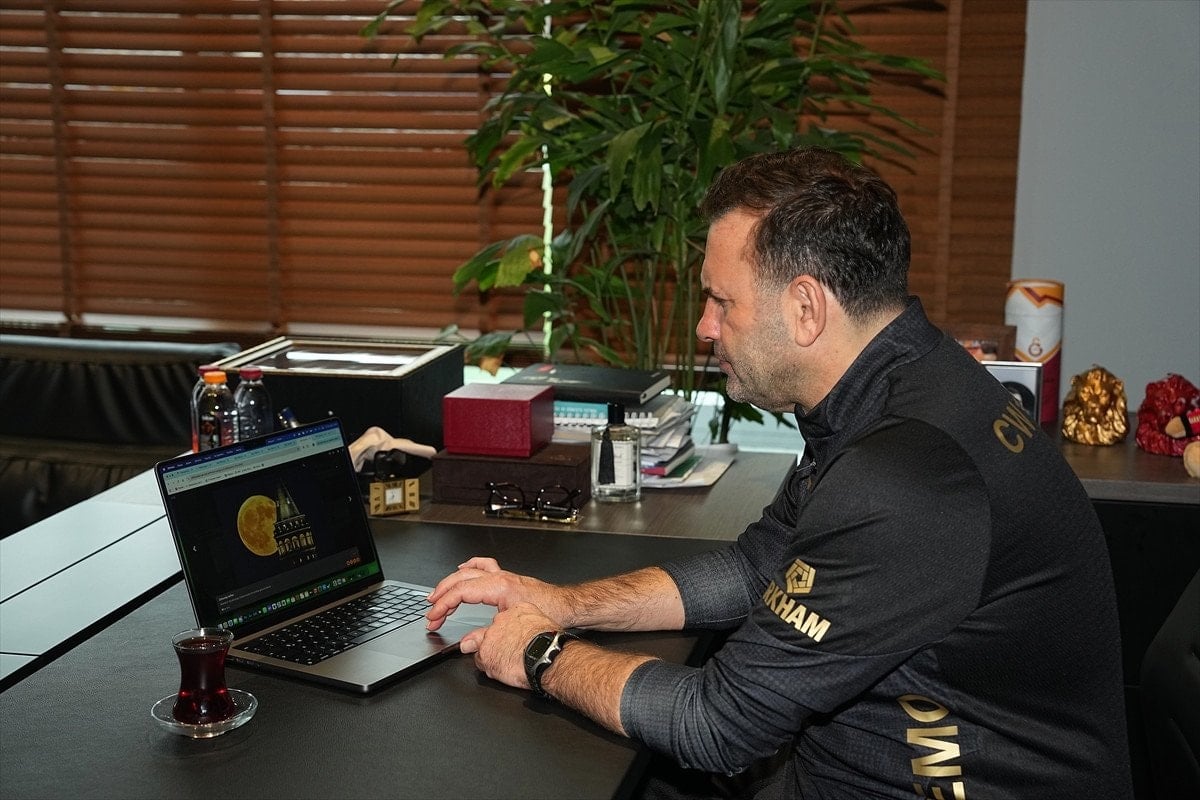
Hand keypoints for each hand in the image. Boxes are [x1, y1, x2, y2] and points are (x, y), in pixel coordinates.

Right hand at [425, 556, 564, 631]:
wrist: (569, 606)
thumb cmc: (551, 614)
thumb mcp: (514, 628)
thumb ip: (487, 636)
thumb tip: (467, 643)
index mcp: (499, 587)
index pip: (461, 592)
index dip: (443, 606)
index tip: (434, 618)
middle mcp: (500, 578)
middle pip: (461, 580)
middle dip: (442, 595)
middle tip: (431, 611)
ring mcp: (504, 576)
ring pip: (470, 571)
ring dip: (451, 582)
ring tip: (438, 593)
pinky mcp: (509, 579)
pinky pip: (484, 566)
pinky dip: (470, 567)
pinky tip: (462, 569)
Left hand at [458, 602, 559, 689]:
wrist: (546, 654)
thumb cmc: (550, 643)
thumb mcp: (544, 623)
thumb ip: (531, 623)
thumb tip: (531, 630)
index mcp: (517, 609)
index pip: (506, 619)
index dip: (509, 632)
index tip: (515, 639)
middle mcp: (501, 619)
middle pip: (493, 631)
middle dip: (499, 642)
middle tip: (513, 652)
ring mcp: (491, 636)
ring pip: (485, 646)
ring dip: (494, 654)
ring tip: (510, 662)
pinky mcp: (485, 652)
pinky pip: (481, 661)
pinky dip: (490, 667)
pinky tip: (504, 670)